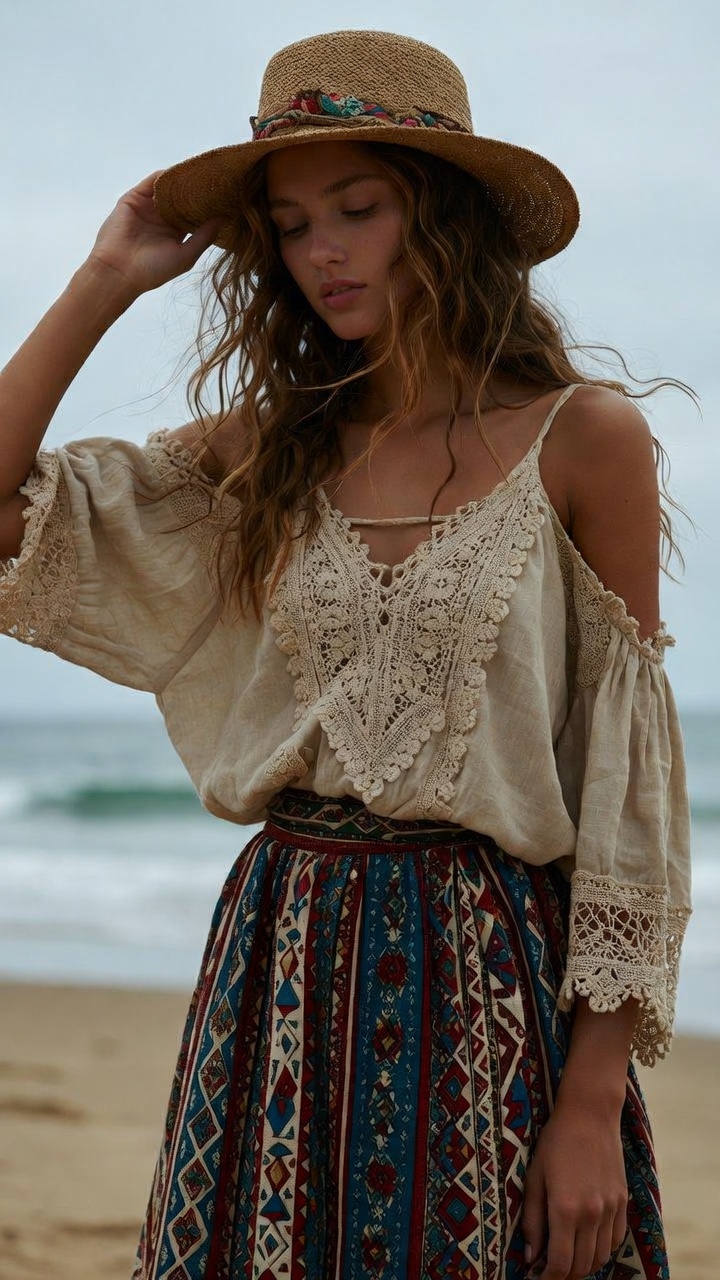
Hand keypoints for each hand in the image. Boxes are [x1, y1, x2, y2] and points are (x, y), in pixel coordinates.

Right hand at [85, 172, 223, 298]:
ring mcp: (148, 206)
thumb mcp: (186, 255)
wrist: (118, 272)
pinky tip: (183, 173)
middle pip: (184, 196)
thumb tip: (226, 217)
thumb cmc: (152, 271)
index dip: (210, 204)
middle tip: (221, 178)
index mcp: (176, 232)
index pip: (196, 212)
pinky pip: (153, 180)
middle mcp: (163, 218)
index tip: (229, 196)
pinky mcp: (134, 198)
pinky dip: (167, 175)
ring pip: (170, 186)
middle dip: (200, 188)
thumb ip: (205, 236)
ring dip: (185, 179)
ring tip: (205, 172)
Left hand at [521, 1100, 627, 1278]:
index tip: (538, 1276)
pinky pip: (616, 1240)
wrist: (590, 1114)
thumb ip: (532, 1219)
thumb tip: (531, 1255)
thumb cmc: (555, 1141)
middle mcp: (592, 1214)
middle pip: (582, 1266)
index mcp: (565, 1209)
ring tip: (568, 1258)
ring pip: (601, 1257)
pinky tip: (588, 1243)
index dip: (548, 1277)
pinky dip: (602, 1250)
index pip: (561, 1264)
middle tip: (550, 1269)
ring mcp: (611, 1209)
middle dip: (564, 1275)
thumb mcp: (534, 1177)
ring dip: (584, 1266)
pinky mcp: (623, 1201)